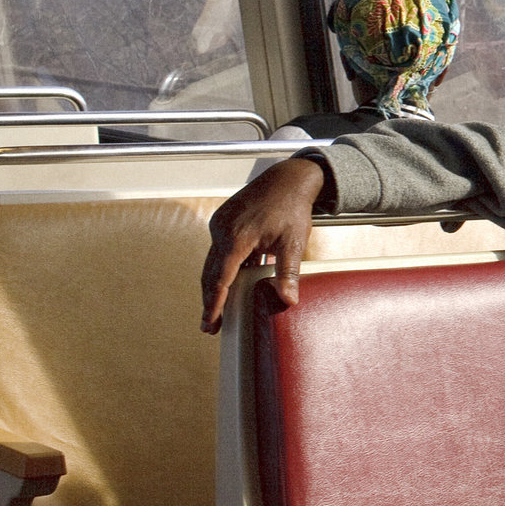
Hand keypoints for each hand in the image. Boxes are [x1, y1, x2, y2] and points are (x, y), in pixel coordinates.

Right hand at [201, 158, 325, 333]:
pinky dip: (222, 268)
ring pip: (213, 262)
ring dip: (215, 286)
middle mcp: (223, 230)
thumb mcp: (294, 243)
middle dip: (210, 301)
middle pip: (211, 273)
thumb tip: (289, 301)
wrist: (287, 179)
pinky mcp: (222, 221)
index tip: (210, 322)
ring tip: (217, 311)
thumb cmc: (292, 208)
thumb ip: (288, 273)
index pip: (221, 279)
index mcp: (237, 237)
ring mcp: (219, 224)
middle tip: (210, 326)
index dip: (214, 304)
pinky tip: (229, 285)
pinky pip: (219, 250)